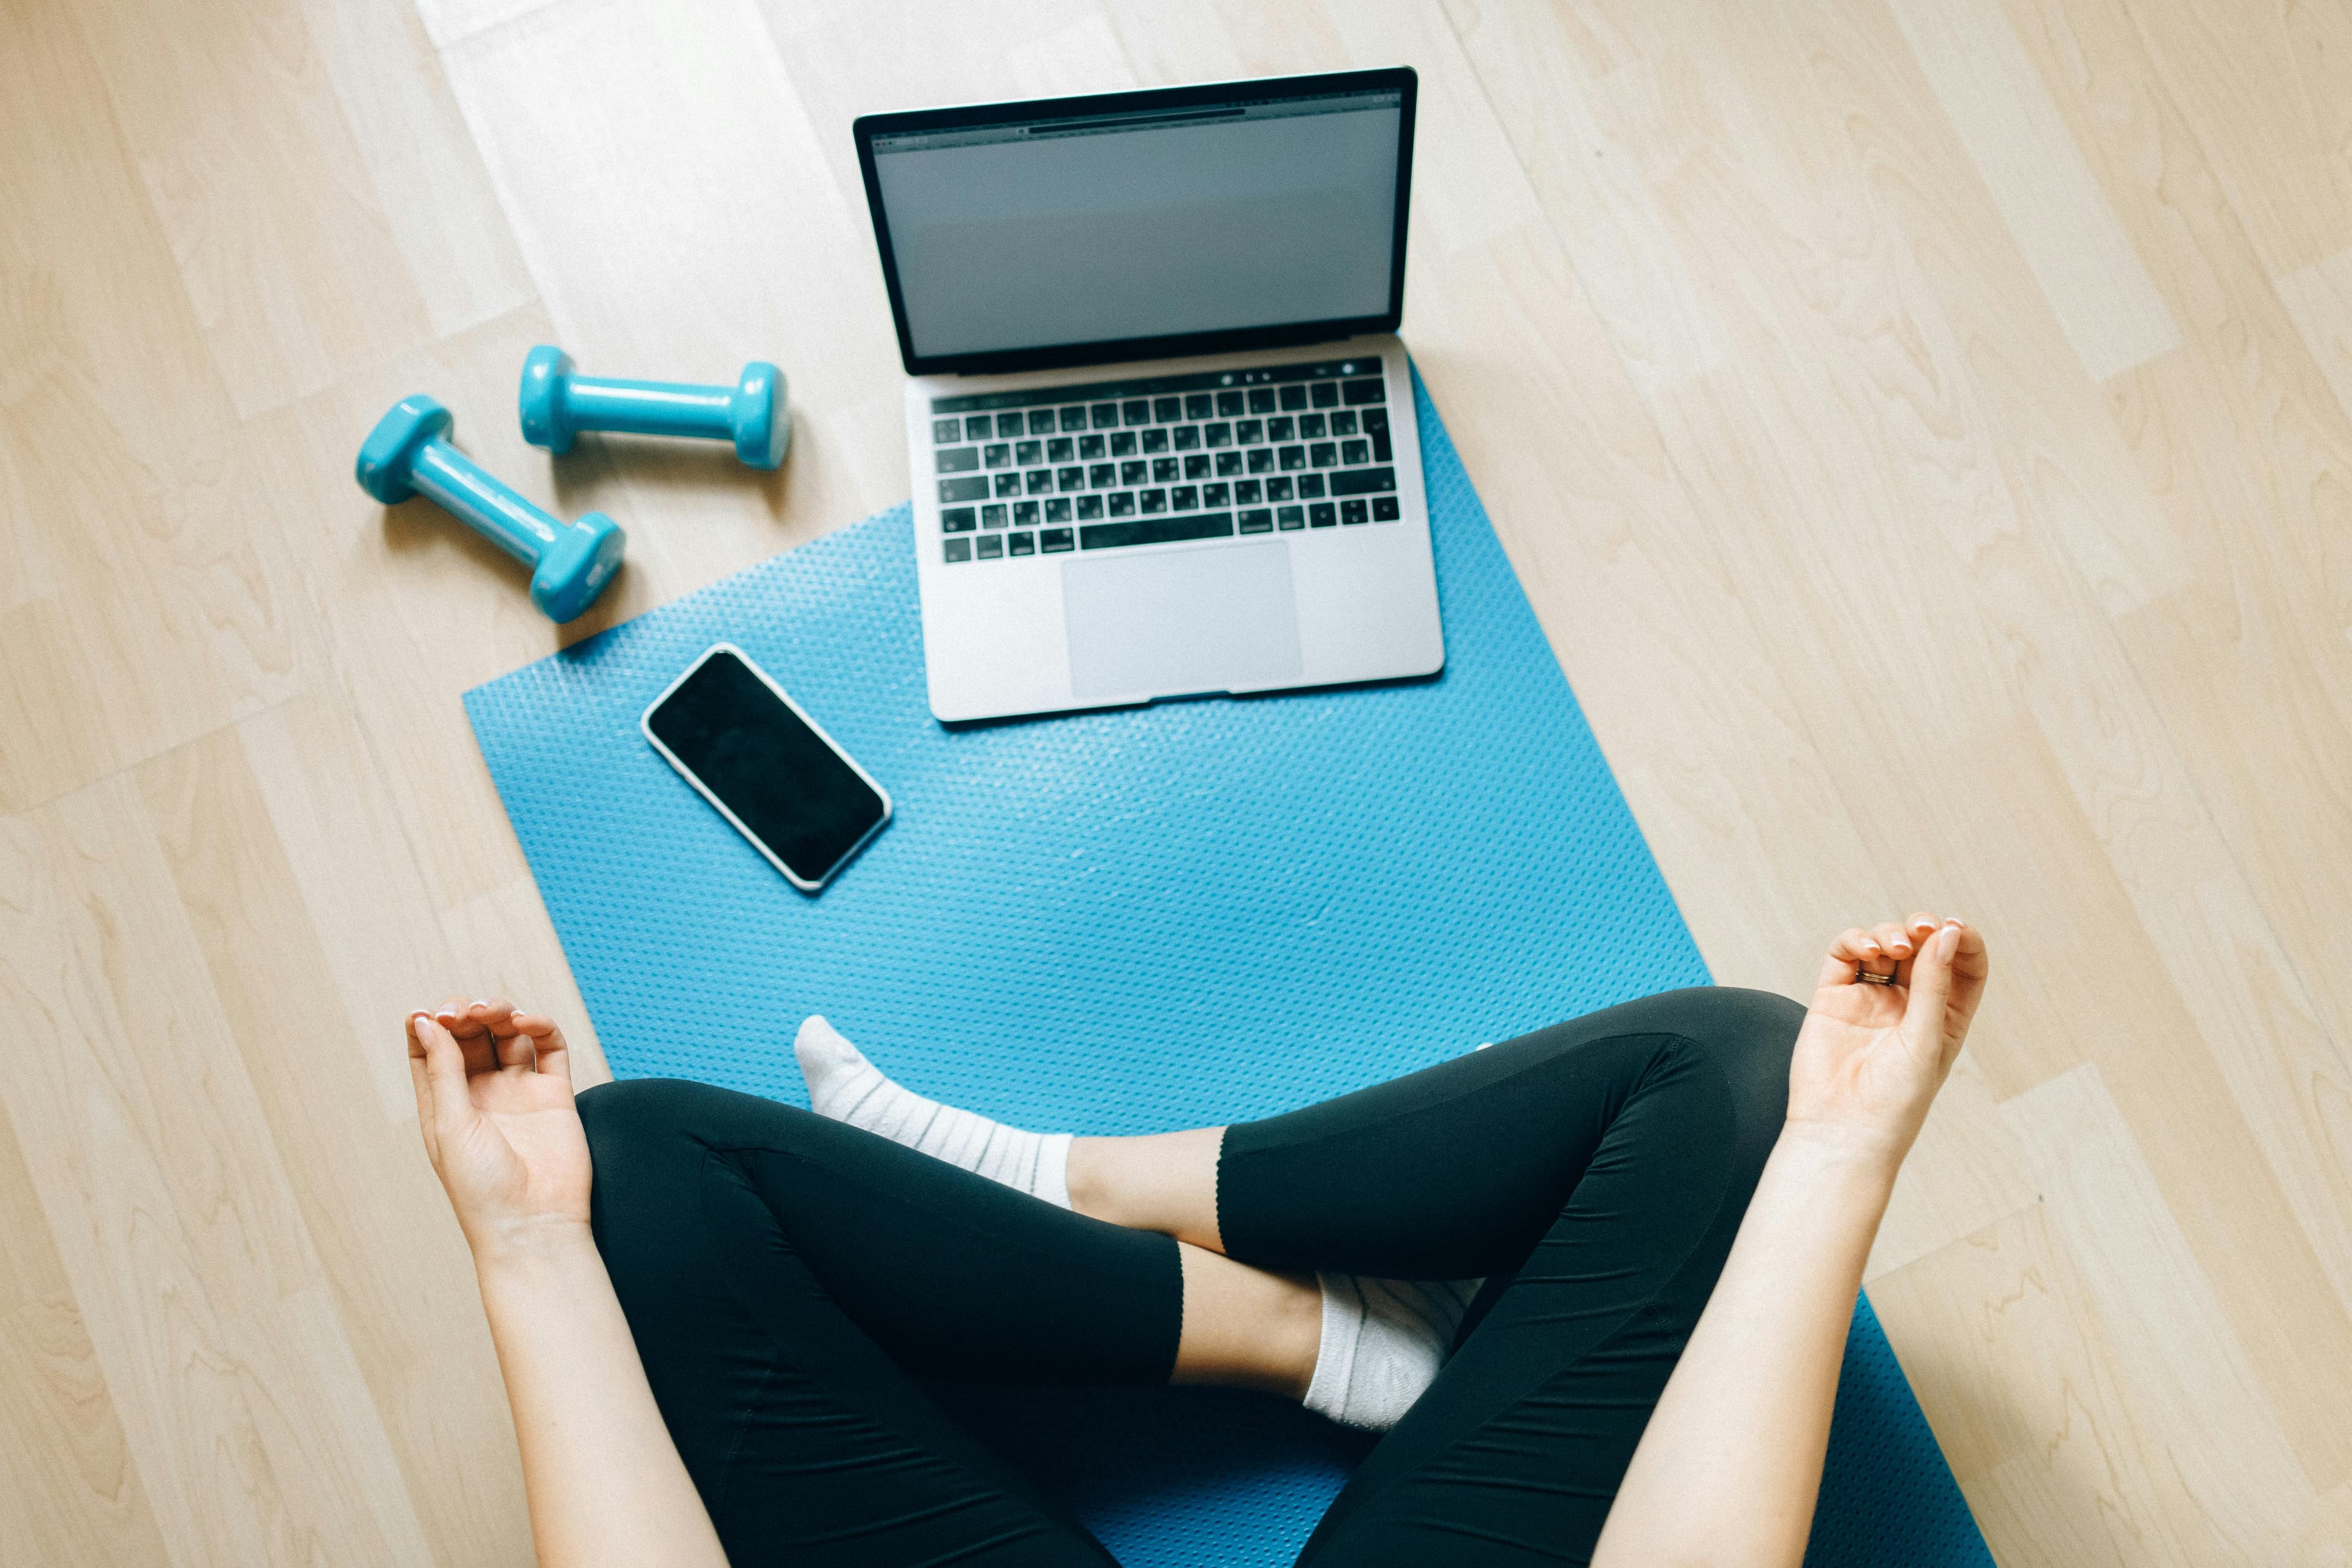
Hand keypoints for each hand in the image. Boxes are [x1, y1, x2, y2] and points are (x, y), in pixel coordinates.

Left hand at [406, 997, 592, 1258]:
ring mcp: (519, 1092)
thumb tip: (428, 1021)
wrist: (534, 1223)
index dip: (429, 1025)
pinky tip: (528, 1022)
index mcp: (445, 1104)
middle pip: (472, 1036)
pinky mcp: (554, 1094)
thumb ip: (444, 1070)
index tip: (430, 1014)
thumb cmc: (481, 1188)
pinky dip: (540, 1027)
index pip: (431, 1050)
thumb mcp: (450, 1125)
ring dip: (502, 1014)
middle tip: (468, 1011)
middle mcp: (481, 1094)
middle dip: (468, 1014)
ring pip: (509, 1036)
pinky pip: (549, 1048)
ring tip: (499, 1013)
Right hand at [1784, 914, 1988, 1171]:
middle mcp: (1908, 1004)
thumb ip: (1934, 984)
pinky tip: (1868, 950)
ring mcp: (1870, 998)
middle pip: (1922, 948)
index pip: (1963, 966)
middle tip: (1922, 928)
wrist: (1842, 1130)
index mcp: (1945, 1017)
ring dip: (1890, 934)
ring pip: (1883, 944)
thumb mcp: (1927, 1040)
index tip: (1955, 928)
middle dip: (1923, 930)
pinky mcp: (1834, 996)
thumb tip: (1946, 933)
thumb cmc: (1895, 1100)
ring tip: (1892, 947)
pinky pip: (1845, 954)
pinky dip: (1856, 941)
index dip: (1962, 941)